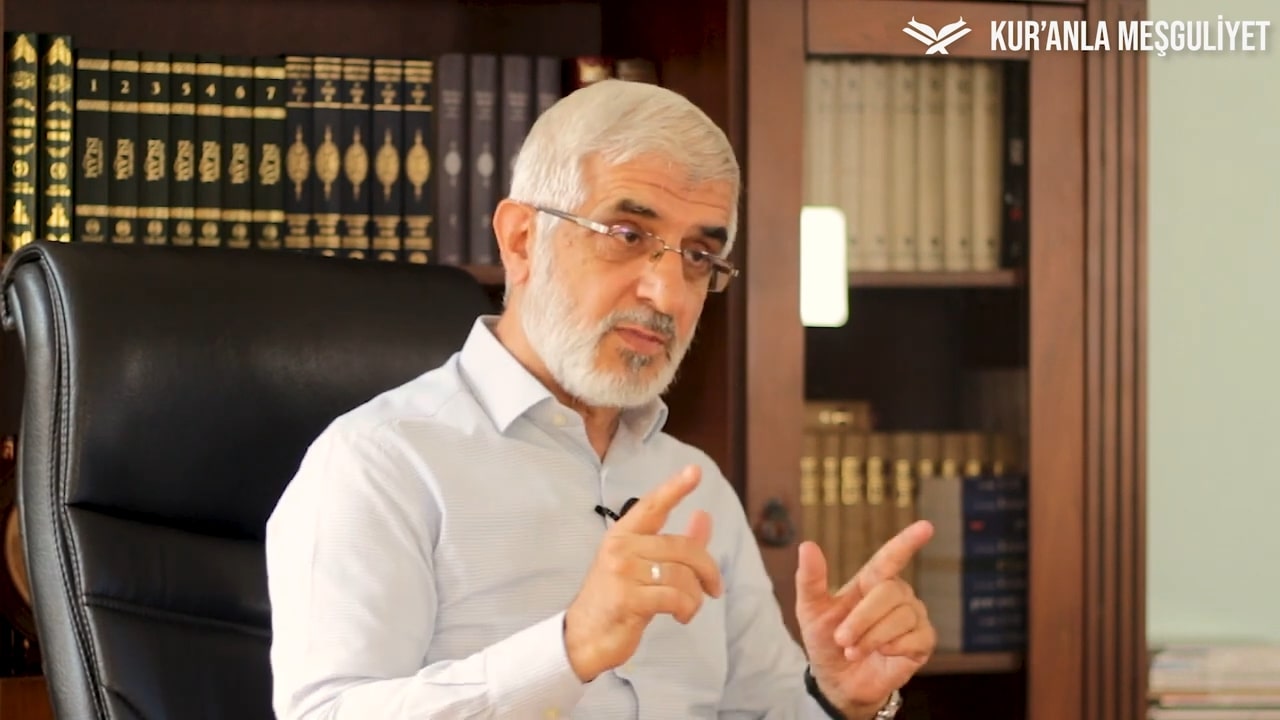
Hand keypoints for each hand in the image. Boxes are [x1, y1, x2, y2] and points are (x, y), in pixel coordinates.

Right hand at [563, 464, 723, 681]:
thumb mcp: (643, 567)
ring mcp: (622, 572)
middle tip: (714, 588)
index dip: (675, 488)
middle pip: (682, 547)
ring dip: (695, 596)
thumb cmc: (616, 599)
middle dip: (707, 569)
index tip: (694, 471)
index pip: (652, 506)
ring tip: (688, 608)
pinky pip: (675, 597)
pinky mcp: (627, 599)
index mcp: (623, 534)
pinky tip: (681, 616)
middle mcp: (620, 547)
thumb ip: (676, 543)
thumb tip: (704, 516)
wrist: (584, 637)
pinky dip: (687, 608)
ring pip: (682, 575)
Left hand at [794, 521, 935, 717]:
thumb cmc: (826, 641)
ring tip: (855, 650)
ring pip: (902, 616)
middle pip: (889, 592)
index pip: (891, 557)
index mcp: (870, 582)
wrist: (838, 682)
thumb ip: (810, 579)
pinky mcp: (923, 641)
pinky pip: (916, 638)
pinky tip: (883, 655)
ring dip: (872, 637)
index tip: (926, 526)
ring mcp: (912, 617)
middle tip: (843, 639)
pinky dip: (893, 648)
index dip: (907, 542)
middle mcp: (896, 595)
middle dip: (862, 618)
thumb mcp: (810, 611)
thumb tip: (807, 545)